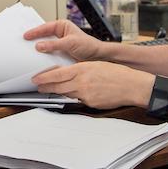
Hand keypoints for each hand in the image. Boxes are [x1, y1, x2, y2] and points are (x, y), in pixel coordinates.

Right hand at [23, 20, 103, 61]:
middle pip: (43, 36)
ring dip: (39, 51)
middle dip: (34, 40)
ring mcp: (59, 45)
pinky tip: (40, 61)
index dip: (34, 32)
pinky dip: (44, 58)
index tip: (26, 36)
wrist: (98, 58)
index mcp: (62, 26)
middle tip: (24, 43)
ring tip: (29, 53)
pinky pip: (49, 55)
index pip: (45, 28)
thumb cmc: (89, 46)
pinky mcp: (60, 55)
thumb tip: (40, 46)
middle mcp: (59, 34)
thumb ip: (54, 44)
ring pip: (45, 46)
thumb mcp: (70, 43)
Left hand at [31, 61, 150, 109]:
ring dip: (58, 93)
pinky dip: (76, 97)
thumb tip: (68, 73)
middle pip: (58, 86)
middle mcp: (82, 82)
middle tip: (39, 86)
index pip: (57, 74)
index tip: (36, 78)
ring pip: (66, 94)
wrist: (131, 85)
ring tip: (52, 91)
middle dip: (46, 87)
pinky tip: (76, 94)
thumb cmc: (117, 73)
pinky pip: (79, 100)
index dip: (44, 77)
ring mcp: (86, 94)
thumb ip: (80, 69)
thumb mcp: (95, 65)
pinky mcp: (90, 103)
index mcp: (82, 69)